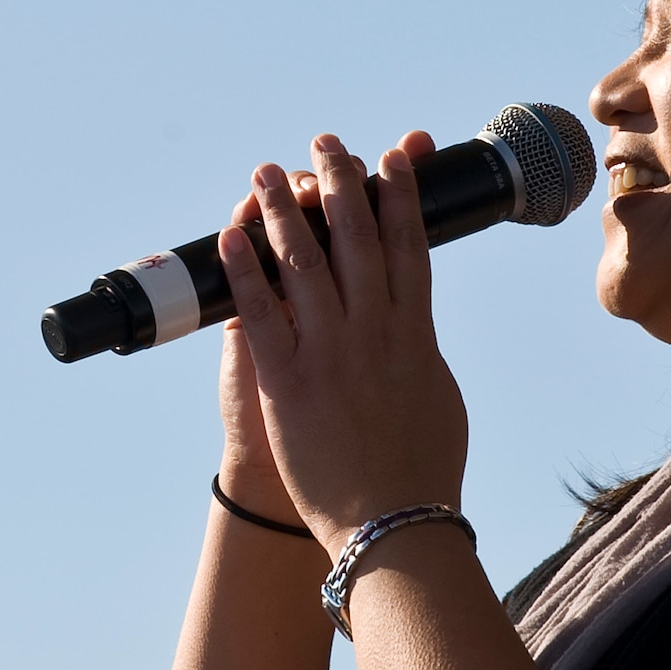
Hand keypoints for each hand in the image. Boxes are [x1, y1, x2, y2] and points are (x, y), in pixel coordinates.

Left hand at [217, 130, 467, 548]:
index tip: (392, 157)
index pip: (408, 247)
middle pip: (356, 239)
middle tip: (325, 144)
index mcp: (417, 335)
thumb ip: (422, 354)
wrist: (394, 525)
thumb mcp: (437, 398)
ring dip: (284, 210)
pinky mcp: (289, 381)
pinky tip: (233, 235)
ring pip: (304, 264)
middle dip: (341, 183)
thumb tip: (415, 329)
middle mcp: (375, 333)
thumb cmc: (423, 470)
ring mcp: (331, 354)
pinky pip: (262, 313)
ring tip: (268, 171)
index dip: (399, 196)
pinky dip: (246, 270)